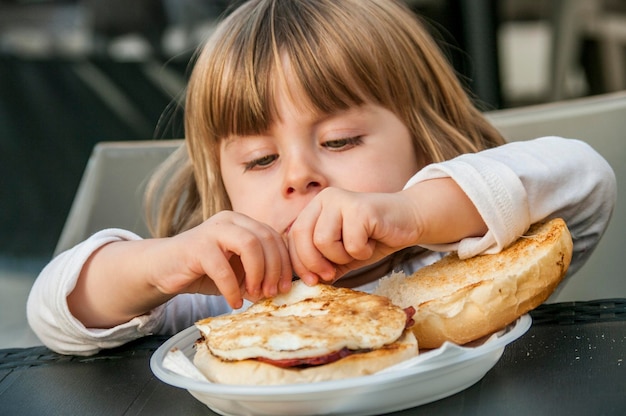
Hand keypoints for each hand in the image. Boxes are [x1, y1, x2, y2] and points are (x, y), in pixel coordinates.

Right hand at [155, 211, 292, 307]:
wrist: (163, 268)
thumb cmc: (204, 270)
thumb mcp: (237, 271)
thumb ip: (258, 275)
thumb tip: (282, 290)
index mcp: (243, 222)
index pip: (273, 236)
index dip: (285, 263)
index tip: (286, 287)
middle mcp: (230, 220)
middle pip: (265, 239)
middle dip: (275, 269)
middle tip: (272, 293)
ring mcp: (212, 230)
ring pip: (250, 245)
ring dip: (258, 274)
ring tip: (255, 295)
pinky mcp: (196, 247)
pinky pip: (222, 268)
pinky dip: (232, 289)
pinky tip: (234, 302)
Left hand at [287, 188, 420, 283]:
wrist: (409, 220)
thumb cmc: (374, 237)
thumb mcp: (343, 254)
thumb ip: (324, 264)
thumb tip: (305, 283)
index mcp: (316, 207)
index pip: (293, 236)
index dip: (299, 262)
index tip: (312, 281)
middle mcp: (326, 198)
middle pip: (303, 237)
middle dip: (315, 262)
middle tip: (331, 274)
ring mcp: (342, 200)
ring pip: (324, 241)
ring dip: (342, 256)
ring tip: (359, 249)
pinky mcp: (361, 207)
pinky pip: (351, 243)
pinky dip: (362, 252)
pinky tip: (373, 242)